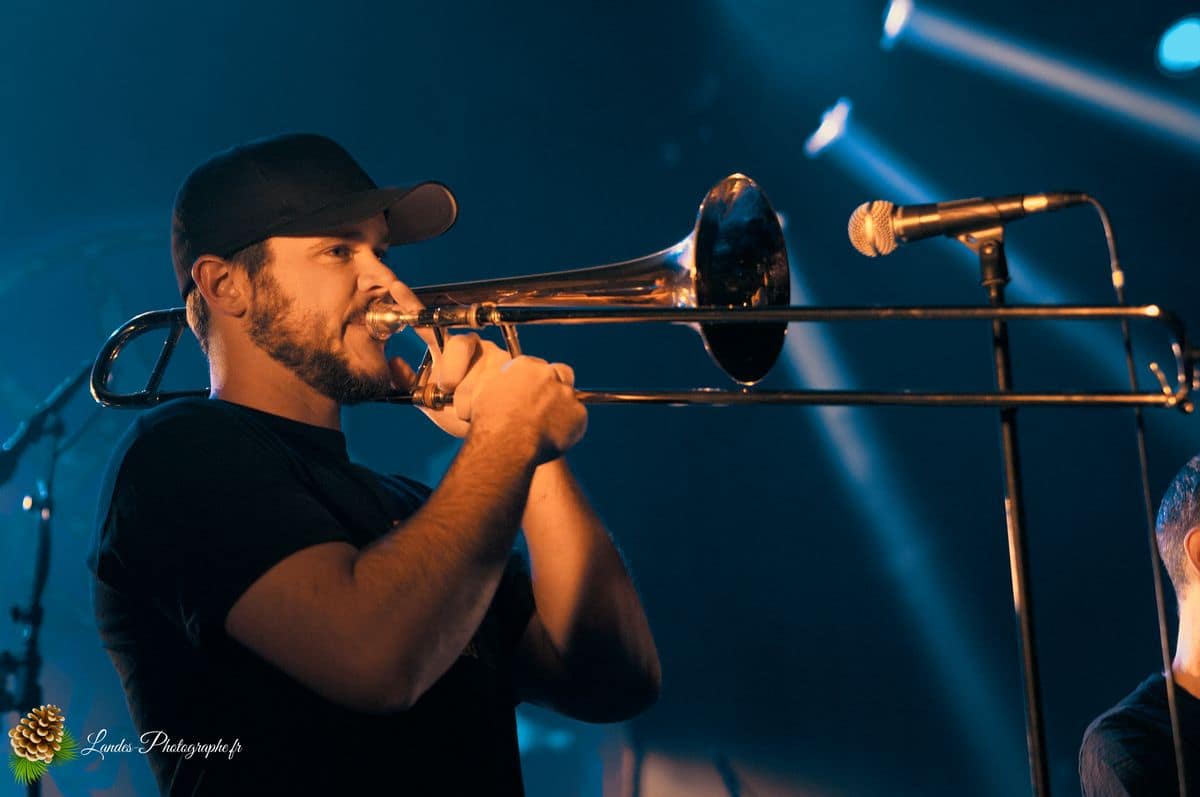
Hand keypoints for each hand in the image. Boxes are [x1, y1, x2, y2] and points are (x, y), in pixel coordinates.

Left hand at [379, 280, 489, 437]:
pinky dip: (490, 397)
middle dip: (452, 370)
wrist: (497, 433)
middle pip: (460, 344)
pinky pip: (500, 379)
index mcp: (451, 353)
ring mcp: (497, 355)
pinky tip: (492, 405)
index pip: (429, 327)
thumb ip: (411, 384)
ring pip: (479, 366)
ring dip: (469, 392)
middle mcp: (475, 347)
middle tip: (449, 389)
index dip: (412, 306)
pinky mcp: (517, 366)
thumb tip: (394, 361)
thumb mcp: (432, 403)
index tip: (395, 288)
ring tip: (472, 409)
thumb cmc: (464, 416)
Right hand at [468, 355, 587, 465]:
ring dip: (562, 407)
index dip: (534, 380)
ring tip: (546, 427)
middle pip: (560, 372)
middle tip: (547, 403)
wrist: (506, 444)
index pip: (536, 366)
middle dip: (556, 384)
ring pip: (569, 397)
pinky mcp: (578, 414)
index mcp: (525, 366)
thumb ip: (499, 380)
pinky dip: (569, 427)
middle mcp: (548, 375)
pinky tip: (553, 437)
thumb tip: (504, 380)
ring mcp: (565, 394)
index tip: (531, 392)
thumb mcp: (484, 392)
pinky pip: (577, 419)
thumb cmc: (490, 422)